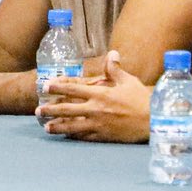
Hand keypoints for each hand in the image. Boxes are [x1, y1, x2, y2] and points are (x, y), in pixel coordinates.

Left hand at [38, 50, 152, 141]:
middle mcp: (95, 109)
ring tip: (46, 127)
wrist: (152, 121)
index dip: (57, 87)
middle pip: (67, 109)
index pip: (73, 89)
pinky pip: (84, 137)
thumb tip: (112, 53)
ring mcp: (98, 124)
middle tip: (38, 110)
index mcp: (100, 94)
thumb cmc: (142, 100)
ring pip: (72, 126)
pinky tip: (66, 137)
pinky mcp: (103, 136)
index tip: (45, 86)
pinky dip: (73, 137)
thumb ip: (115, 69)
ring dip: (57, 126)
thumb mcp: (128, 81)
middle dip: (51, 109)